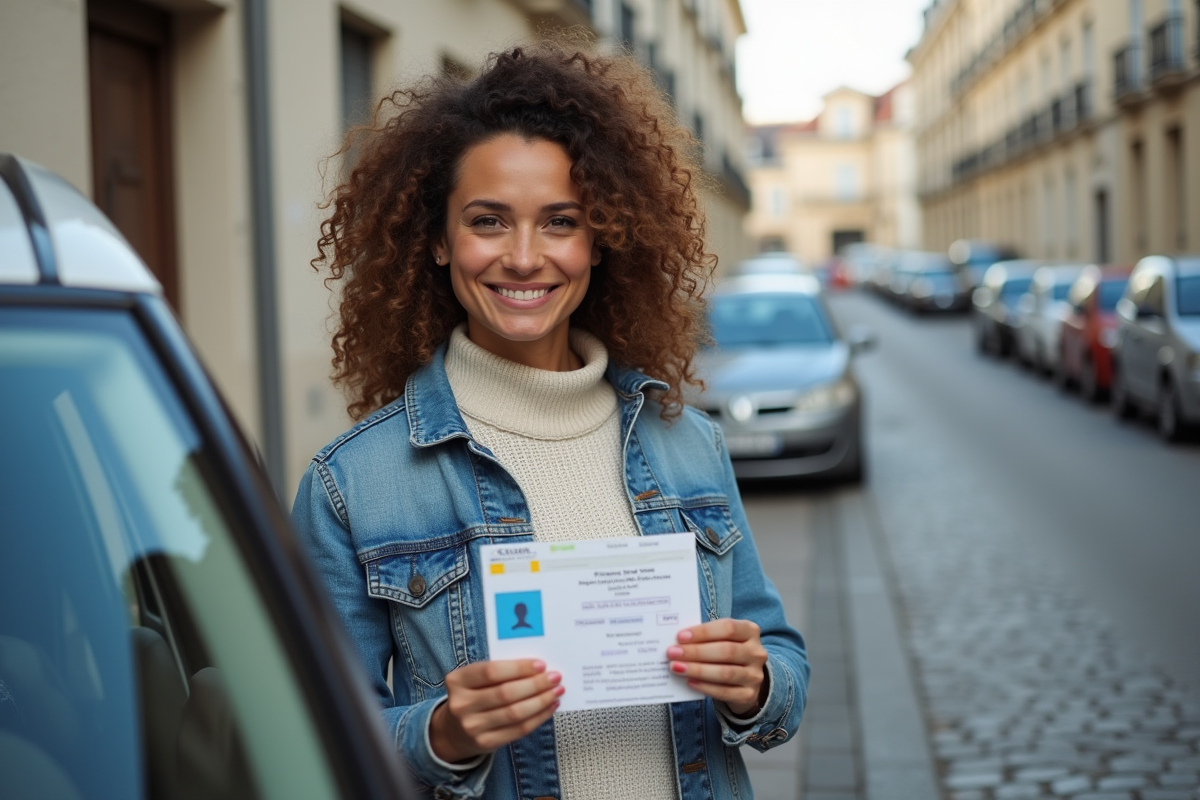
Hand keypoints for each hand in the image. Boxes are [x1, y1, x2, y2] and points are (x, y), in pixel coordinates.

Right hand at [429, 659, 563, 762]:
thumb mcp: (473, 679)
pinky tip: (549, 707)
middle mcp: (462, 705)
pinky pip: (519, 730)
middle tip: (555, 677)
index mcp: (457, 681)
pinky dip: (539, 717)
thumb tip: (537, 668)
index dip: (519, 668)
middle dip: (535, 684)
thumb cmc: (471, 696)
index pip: (491, 672)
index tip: (541, 664)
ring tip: (556, 691)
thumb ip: (498, 671)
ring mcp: (473, 727)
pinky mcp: (486, 743)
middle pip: (506, 693)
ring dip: (541, 701)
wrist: (453, 731)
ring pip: (515, 713)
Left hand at [667, 619, 767, 716]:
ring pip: (725, 673)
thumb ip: (706, 637)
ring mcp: (755, 675)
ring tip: (676, 667)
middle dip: (696, 652)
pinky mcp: (749, 694)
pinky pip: (725, 692)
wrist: (746, 678)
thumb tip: (678, 641)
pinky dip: (705, 687)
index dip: (703, 632)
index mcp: (750, 631)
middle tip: (672, 653)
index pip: (728, 628)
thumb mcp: (722, 639)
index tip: (680, 636)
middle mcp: (756, 652)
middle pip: (726, 651)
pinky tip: (689, 682)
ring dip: (697, 670)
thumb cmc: (727, 652)